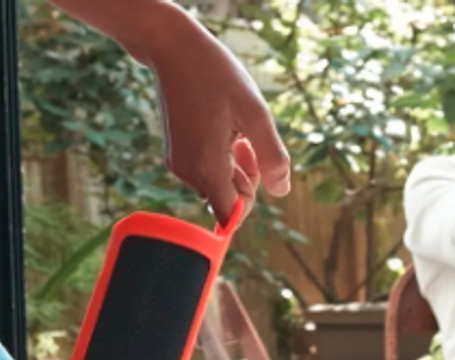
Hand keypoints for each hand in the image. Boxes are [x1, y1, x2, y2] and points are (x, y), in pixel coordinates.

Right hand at [51, 0, 290, 225]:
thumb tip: (281, 191)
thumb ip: (272, 157)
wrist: (173, 48)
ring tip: (236, 128)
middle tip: (249, 136)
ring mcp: (179, 163)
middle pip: (226, 199)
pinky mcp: (176, 153)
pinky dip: (221, 155)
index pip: (230, 215)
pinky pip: (205, 169)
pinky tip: (222, 126)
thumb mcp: (255, 113)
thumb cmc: (217, 76)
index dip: (251, 198)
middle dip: (247, 176)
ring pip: (217, 183)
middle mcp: (187, 172)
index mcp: (206, 166)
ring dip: (235, 163)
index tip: (258, 162)